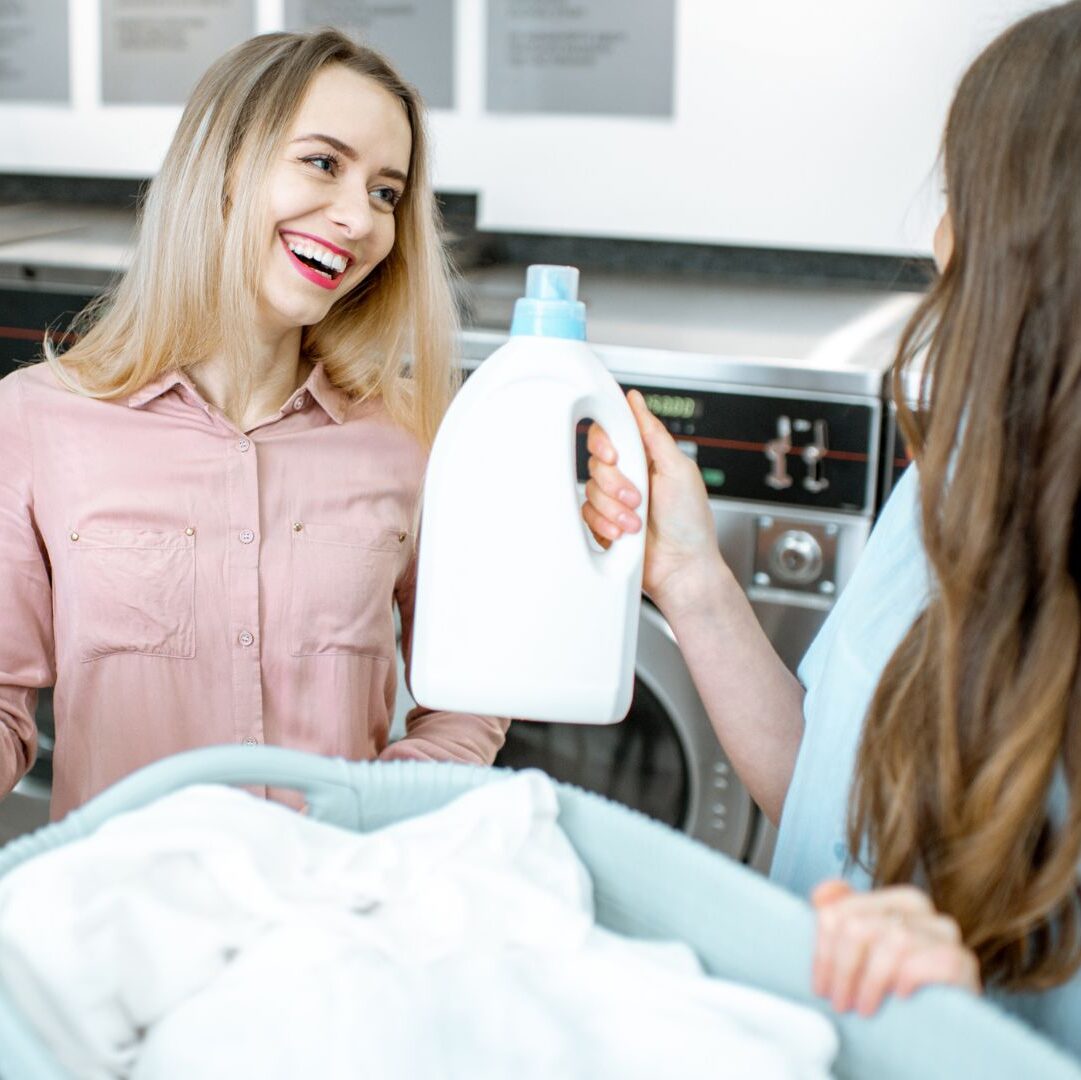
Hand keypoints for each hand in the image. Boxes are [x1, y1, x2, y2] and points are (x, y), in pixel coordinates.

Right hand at [582, 390, 722, 610]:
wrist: (682, 565)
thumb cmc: (690, 521)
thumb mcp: (679, 469)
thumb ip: (653, 433)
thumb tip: (636, 401)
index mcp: (645, 456)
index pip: (611, 433)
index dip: (607, 442)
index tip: (615, 456)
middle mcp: (627, 475)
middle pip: (597, 462)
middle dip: (616, 483)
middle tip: (638, 497)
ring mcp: (613, 500)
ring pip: (590, 490)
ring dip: (614, 509)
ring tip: (637, 522)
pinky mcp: (602, 522)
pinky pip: (586, 514)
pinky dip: (605, 524)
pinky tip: (624, 533)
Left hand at [811, 880, 980, 1016]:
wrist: (943, 1032)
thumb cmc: (894, 992)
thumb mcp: (860, 957)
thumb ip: (839, 918)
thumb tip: (821, 894)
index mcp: (889, 899)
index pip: (842, 911)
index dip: (823, 951)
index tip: (820, 987)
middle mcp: (920, 909)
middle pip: (861, 926)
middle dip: (844, 968)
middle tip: (839, 1002)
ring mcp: (945, 934)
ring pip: (895, 940)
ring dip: (872, 979)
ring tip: (863, 1008)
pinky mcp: (964, 963)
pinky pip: (934, 959)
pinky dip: (911, 976)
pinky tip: (900, 996)